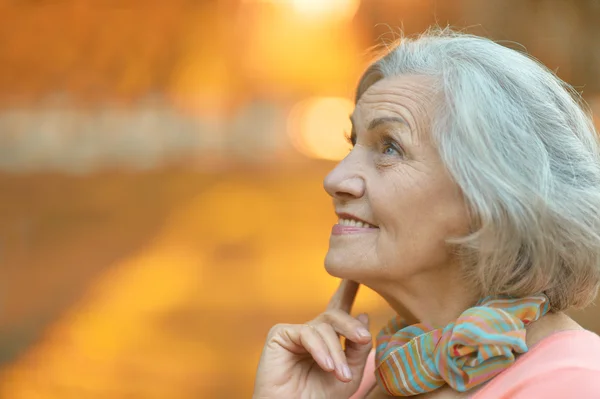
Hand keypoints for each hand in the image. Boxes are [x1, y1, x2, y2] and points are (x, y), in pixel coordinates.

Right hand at [253, 280, 372, 398]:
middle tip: (365, 339)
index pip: (338, 309)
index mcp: (327, 339)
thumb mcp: (349, 374)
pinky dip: (320, 350)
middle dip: (351, 326)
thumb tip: (364, 316)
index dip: (347, 290)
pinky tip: (327, 366)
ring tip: (341, 375)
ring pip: (324, 326)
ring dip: (336, 352)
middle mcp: (311, 331)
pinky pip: (307, 333)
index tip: (357, 275)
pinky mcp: (279, 335)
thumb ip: (358, 348)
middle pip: (335, 315)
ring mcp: (294, 332)